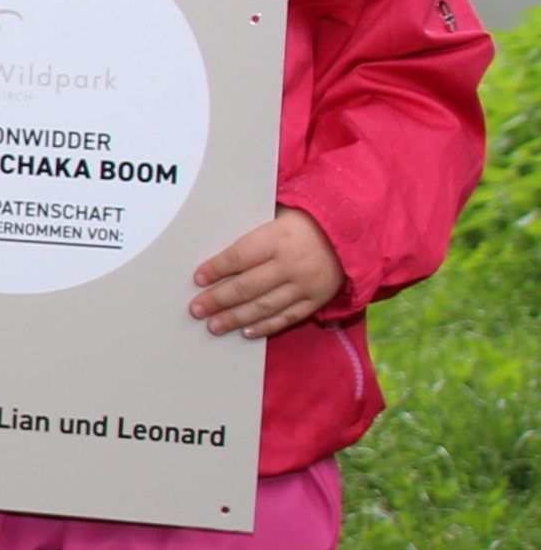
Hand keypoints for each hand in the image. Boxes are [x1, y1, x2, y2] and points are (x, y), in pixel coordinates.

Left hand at [191, 207, 342, 337]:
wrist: (353, 232)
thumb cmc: (304, 223)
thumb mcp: (278, 217)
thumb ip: (253, 235)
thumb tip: (217, 253)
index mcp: (279, 238)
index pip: (240, 256)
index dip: (216, 269)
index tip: (198, 279)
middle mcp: (292, 263)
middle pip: (247, 286)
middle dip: (217, 300)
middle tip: (196, 309)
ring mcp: (306, 284)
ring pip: (264, 306)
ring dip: (235, 318)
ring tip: (214, 325)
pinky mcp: (317, 299)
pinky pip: (288, 317)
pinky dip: (265, 326)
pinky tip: (246, 332)